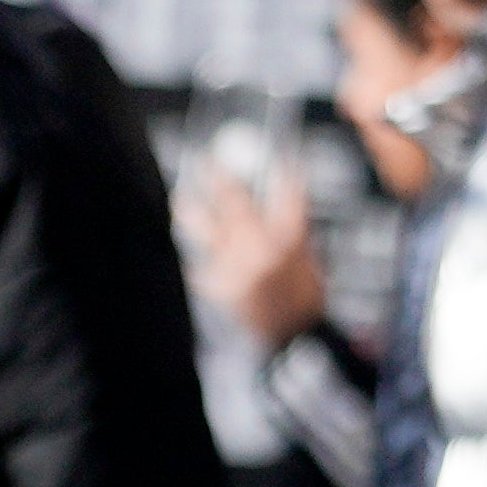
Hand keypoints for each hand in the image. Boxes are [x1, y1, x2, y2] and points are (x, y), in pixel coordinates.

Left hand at [181, 167, 325, 350]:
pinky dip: (198, 259)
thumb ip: (287, 225)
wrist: (294, 333)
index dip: (284, 169)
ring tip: (180, 197)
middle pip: (236, 203)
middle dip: (219, 179)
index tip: (278, 153)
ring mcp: (236, 267)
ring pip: (208, 231)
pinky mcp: (220, 286)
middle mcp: (261, 249)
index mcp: (291, 239)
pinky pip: (202, 266)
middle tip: (207, 161)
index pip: (288, 192)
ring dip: (192, 211)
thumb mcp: (306, 253)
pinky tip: (188, 251)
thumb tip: (271, 195)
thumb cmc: (304, 293)